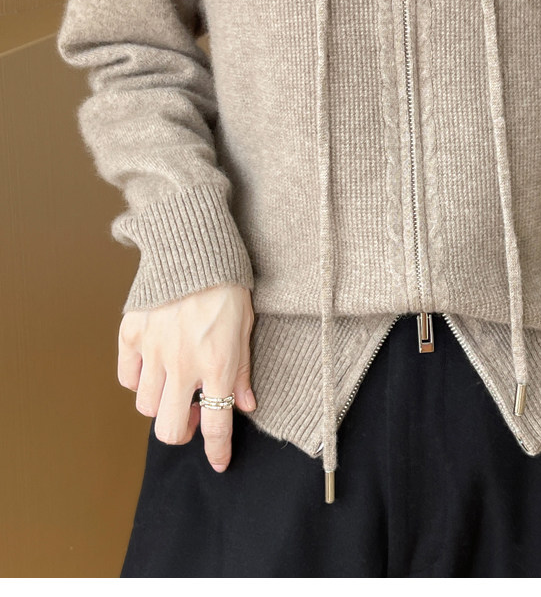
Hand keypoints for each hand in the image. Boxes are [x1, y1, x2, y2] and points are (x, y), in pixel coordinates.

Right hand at [117, 283, 256, 472]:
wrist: (193, 246)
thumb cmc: (226, 284)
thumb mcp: (245, 327)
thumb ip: (242, 370)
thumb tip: (246, 405)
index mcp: (217, 364)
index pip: (217, 425)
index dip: (218, 451)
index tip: (218, 462)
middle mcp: (182, 365)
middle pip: (170, 429)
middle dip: (182, 433)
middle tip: (193, 417)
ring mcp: (153, 351)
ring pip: (146, 407)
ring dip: (161, 404)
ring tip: (175, 386)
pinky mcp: (131, 335)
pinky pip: (126, 377)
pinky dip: (137, 380)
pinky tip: (152, 367)